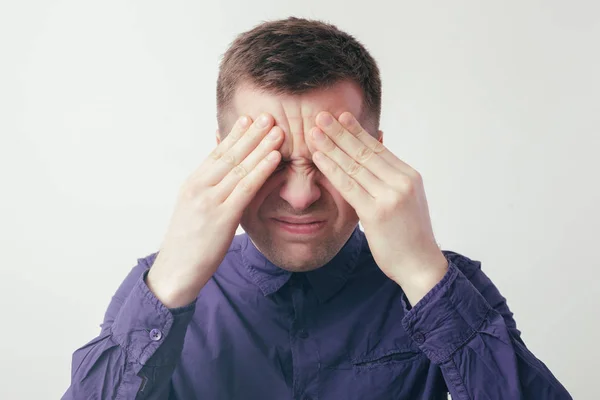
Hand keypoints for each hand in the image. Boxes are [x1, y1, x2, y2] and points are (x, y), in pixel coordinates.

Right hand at [147, 114, 282, 307]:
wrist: (176, 272)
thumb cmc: (188, 243)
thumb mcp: (194, 209)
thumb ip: (207, 189)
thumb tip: (220, 173)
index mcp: (192, 184)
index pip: (217, 153)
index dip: (235, 135)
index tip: (249, 119)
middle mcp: (199, 187)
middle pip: (229, 154)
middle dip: (251, 133)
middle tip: (269, 114)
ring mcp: (210, 201)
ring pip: (239, 167)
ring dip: (261, 146)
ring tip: (277, 129)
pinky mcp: (222, 218)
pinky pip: (246, 188)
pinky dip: (261, 170)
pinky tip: (274, 157)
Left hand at [310, 111, 447, 304]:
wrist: (421, 265)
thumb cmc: (410, 235)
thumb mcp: (406, 201)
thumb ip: (391, 180)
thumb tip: (376, 160)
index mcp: (409, 176)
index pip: (377, 148)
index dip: (357, 131)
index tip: (341, 117)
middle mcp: (401, 181)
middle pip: (364, 152)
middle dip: (340, 132)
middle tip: (321, 114)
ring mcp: (390, 196)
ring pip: (354, 165)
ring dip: (331, 146)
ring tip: (314, 130)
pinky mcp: (376, 212)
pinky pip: (348, 185)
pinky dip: (331, 169)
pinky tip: (318, 157)